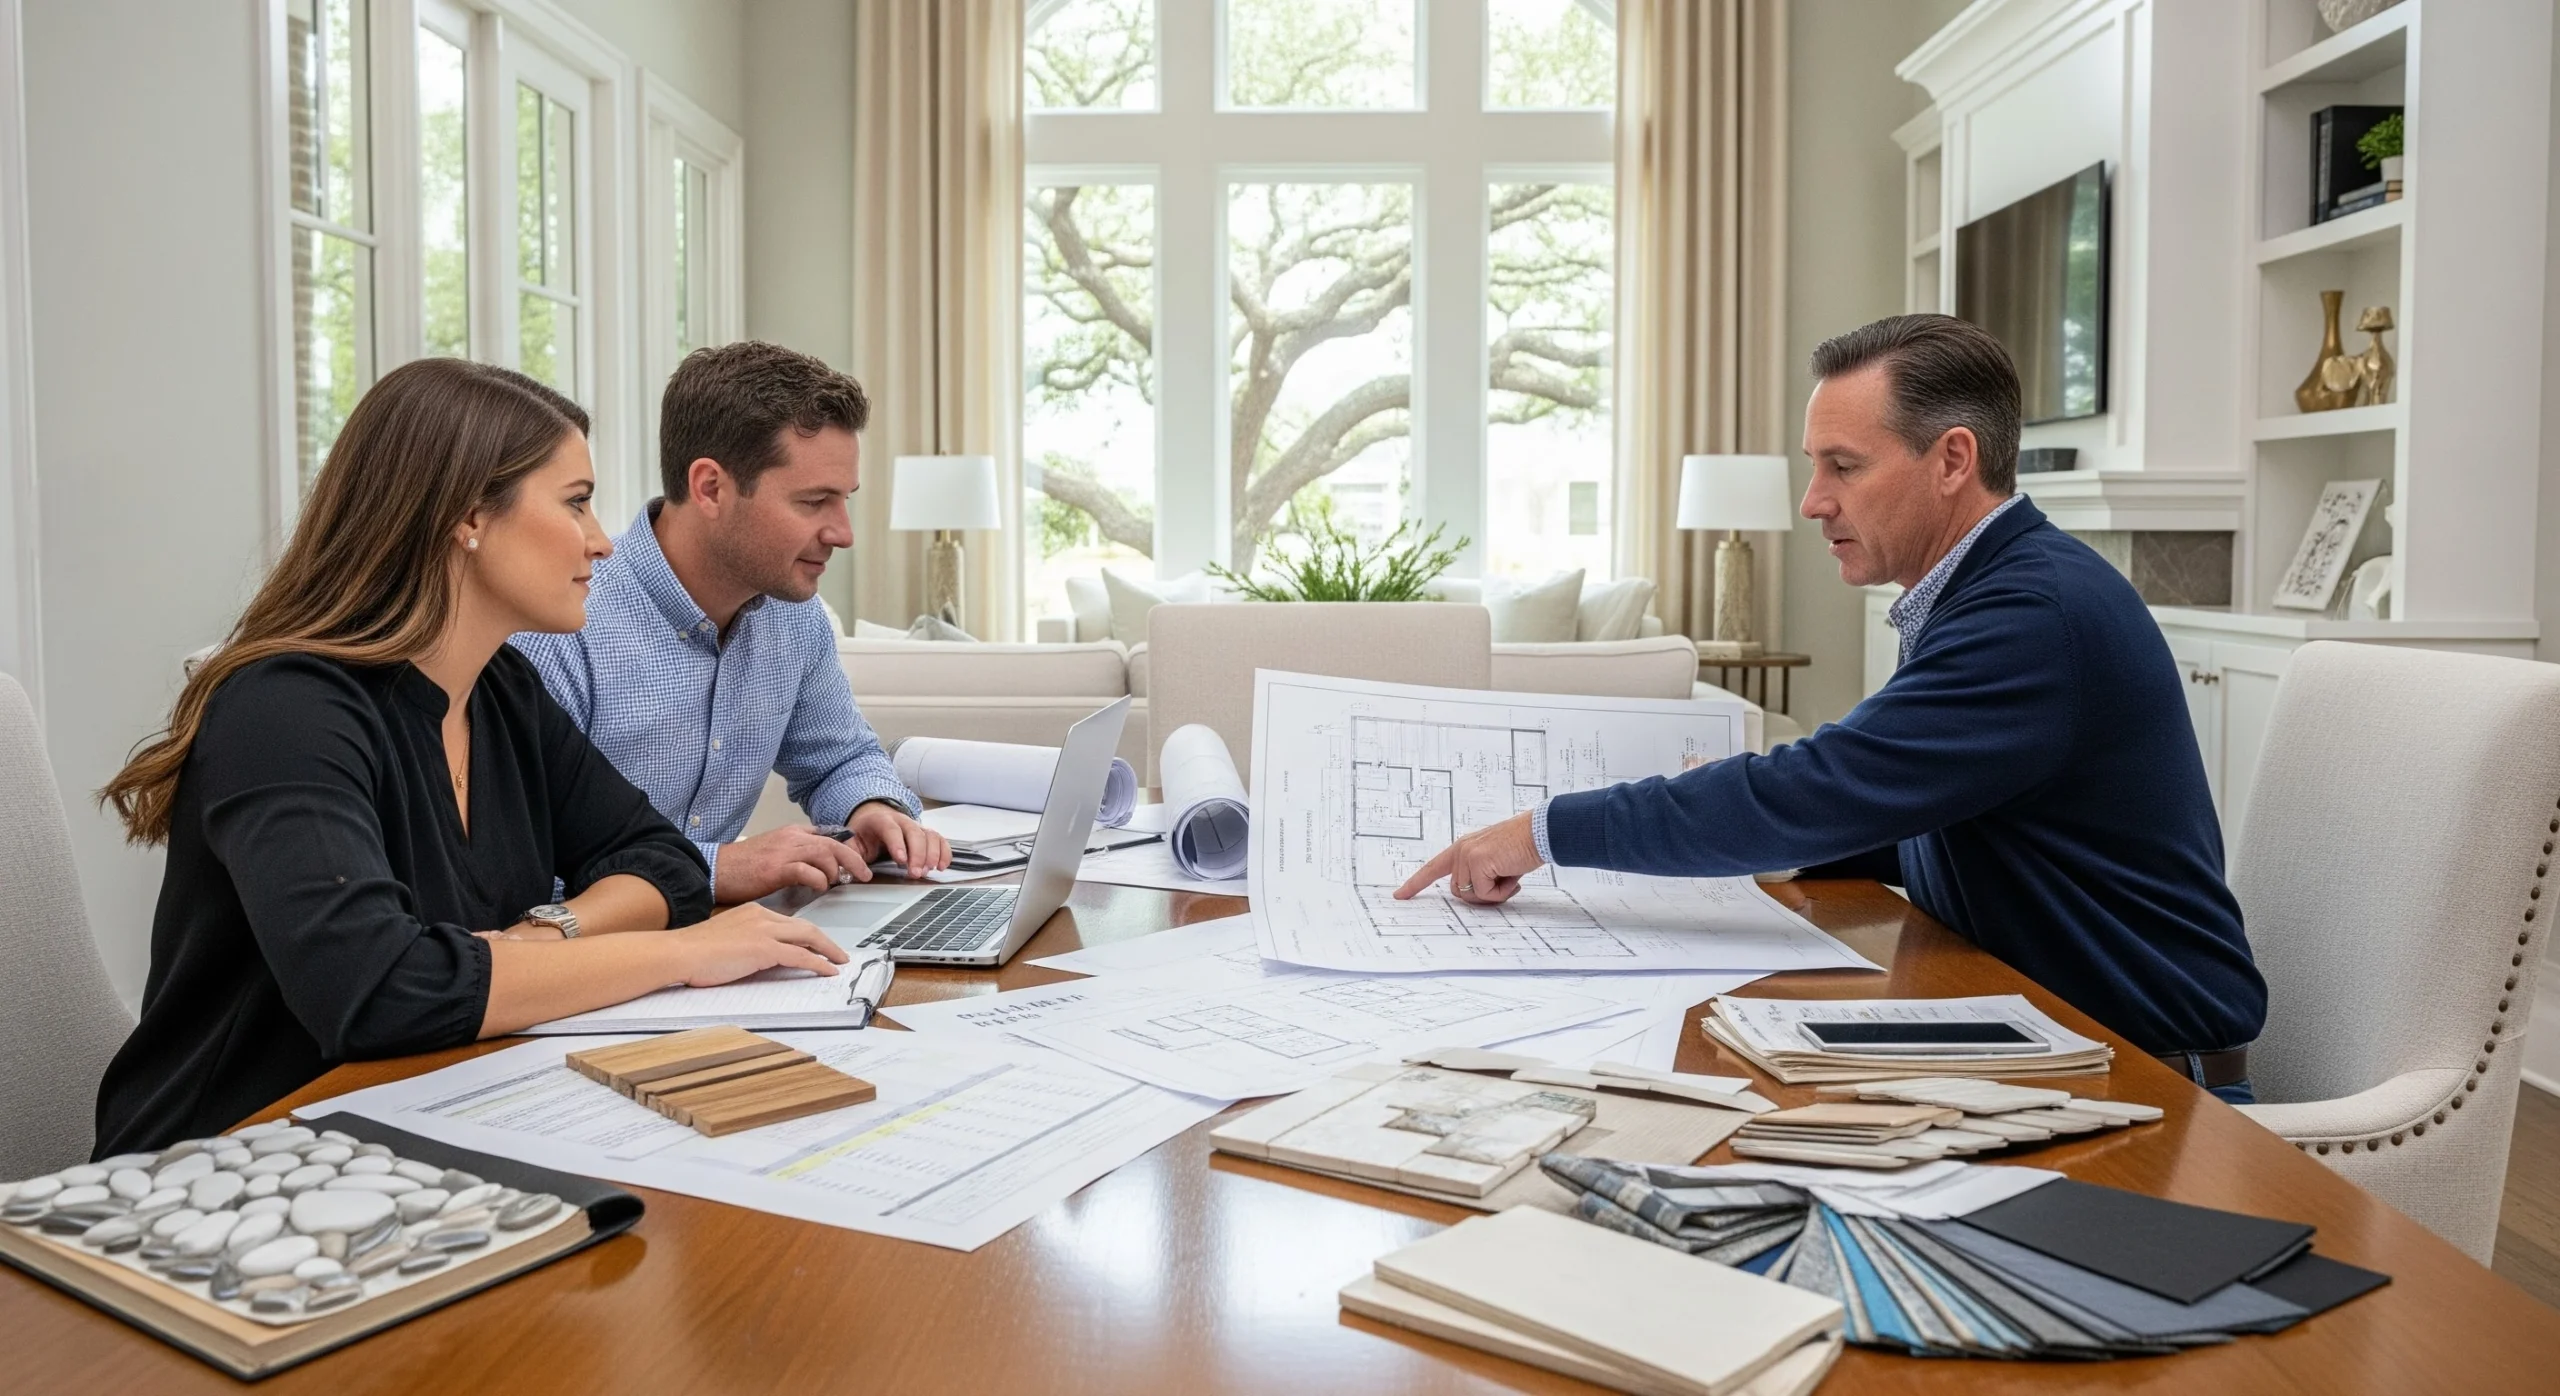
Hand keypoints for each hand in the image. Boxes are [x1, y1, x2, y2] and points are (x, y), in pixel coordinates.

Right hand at [668, 903, 849, 985]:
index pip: (788, 922)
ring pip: (808, 936)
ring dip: (828, 950)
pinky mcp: (764, 949)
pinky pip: (800, 955)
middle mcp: (761, 916)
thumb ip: (744, 943)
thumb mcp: (725, 940)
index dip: (806, 934)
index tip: (815, 943)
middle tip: (837, 952)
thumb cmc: (693, 951)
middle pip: (804, 926)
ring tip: (839, 962)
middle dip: (824, 940)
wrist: (679, 952)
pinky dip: (818, 963)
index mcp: (751, 912)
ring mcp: (764, 931)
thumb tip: (757, 958)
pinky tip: (828, 971)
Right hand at [714, 823, 874, 900]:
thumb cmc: (740, 867)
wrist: (714, 870)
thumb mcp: (772, 853)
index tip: (855, 861)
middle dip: (853, 859)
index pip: (827, 834)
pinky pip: (808, 871)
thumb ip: (795, 856)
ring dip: (836, 871)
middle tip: (865, 875)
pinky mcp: (777, 869)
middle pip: (833, 843)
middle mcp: (791, 838)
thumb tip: (815, 868)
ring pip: (826, 854)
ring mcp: (784, 852)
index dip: (845, 847)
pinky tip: (819, 888)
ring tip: (836, 883)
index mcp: (791, 833)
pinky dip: (819, 880)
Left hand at [845, 800, 949, 877]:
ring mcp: (916, 826)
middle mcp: (902, 821)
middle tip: (915, 873)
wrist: (873, 818)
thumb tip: (857, 872)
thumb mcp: (851, 841)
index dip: (897, 843)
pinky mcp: (926, 834)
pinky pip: (940, 840)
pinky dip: (944, 852)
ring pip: (930, 835)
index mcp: (880, 820)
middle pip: (915, 833)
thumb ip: (851, 854)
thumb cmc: (863, 833)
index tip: (901, 860)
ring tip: (927, 871)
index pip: (891, 829)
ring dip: (932, 854)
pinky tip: (942, 866)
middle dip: (918, 854)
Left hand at [1392, 812, 1544, 905]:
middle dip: (1481, 895)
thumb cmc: (1523, 848)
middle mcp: (1461, 850)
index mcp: (1463, 848)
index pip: (1433, 868)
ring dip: (1493, 894)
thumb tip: (1473, 895)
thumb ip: (1479, 875)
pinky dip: (1501, 892)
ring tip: (1510, 875)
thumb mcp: (1495, 862)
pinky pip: (1484, 894)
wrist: (1539, 834)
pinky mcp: (1477, 862)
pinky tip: (1512, 876)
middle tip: (1505, 883)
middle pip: (1457, 892)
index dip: (1416, 883)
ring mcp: (1467, 855)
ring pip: (1470, 895)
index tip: (1400, 895)